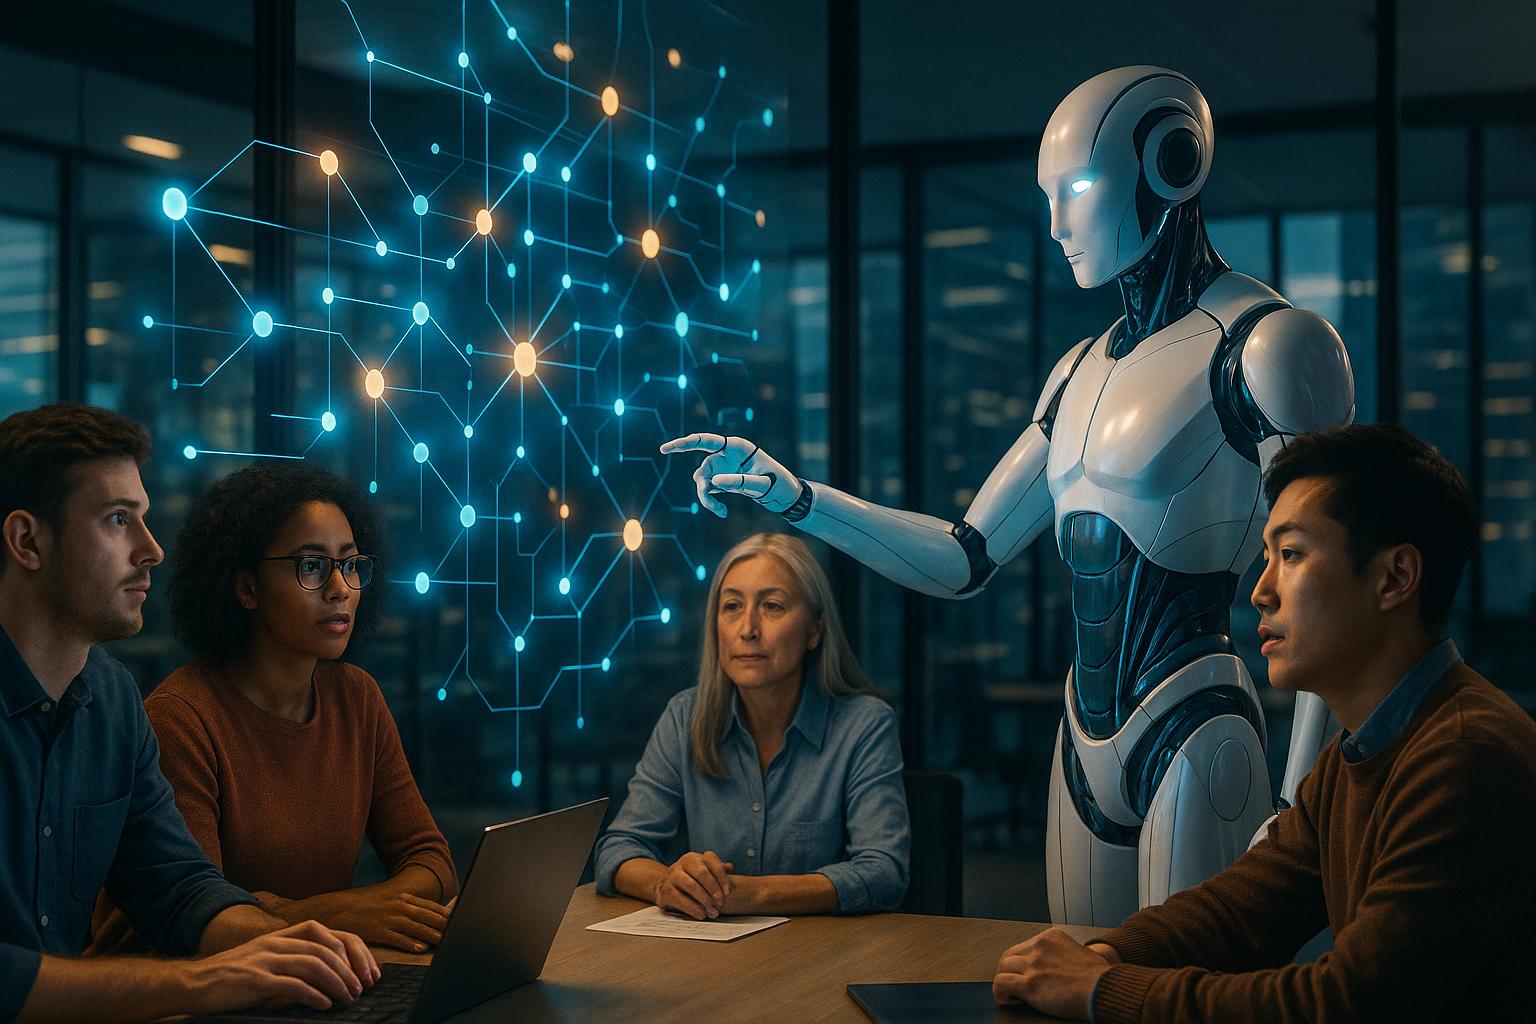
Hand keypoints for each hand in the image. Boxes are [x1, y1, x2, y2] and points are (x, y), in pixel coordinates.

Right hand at [184, 919, 378, 1014]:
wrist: (194, 984)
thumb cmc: (233, 977)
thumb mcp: (267, 960)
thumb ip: (295, 963)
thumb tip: (331, 979)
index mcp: (282, 935)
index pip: (329, 934)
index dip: (353, 950)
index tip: (366, 971)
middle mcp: (277, 942)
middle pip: (327, 948)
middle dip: (350, 968)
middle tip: (362, 988)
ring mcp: (266, 959)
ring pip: (314, 964)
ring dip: (337, 982)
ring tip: (349, 997)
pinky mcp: (256, 980)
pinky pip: (292, 985)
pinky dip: (313, 995)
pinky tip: (325, 1005)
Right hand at [319, 891, 452, 951]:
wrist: (340, 909)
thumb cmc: (367, 907)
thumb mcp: (389, 901)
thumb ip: (408, 906)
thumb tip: (426, 914)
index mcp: (403, 898)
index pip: (431, 907)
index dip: (447, 914)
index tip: (461, 920)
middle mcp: (399, 906)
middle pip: (428, 916)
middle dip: (445, 925)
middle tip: (460, 932)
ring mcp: (389, 918)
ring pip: (416, 927)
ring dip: (433, 935)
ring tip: (446, 942)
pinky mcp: (378, 930)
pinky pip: (397, 937)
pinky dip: (410, 942)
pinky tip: (420, 947)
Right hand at [654, 851, 733, 919]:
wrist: (663, 885)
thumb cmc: (689, 879)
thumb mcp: (701, 870)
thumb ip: (716, 869)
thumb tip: (730, 867)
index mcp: (695, 857)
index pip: (712, 862)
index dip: (722, 878)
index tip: (727, 892)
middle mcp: (683, 863)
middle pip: (702, 873)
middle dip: (713, 889)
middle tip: (720, 902)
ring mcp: (672, 876)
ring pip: (691, 886)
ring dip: (704, 900)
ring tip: (713, 911)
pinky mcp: (666, 890)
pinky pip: (680, 899)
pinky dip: (693, 908)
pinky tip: (701, 915)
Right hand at [659, 433, 802, 516]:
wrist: (784, 494)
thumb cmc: (778, 483)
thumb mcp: (762, 484)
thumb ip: (739, 482)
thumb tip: (712, 482)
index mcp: (736, 446)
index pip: (705, 440)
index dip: (684, 443)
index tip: (665, 449)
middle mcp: (726, 454)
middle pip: (703, 467)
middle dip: (703, 485)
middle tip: (708, 500)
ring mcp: (723, 467)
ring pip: (703, 481)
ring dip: (706, 497)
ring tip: (719, 510)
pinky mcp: (723, 480)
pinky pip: (709, 490)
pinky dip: (712, 501)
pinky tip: (722, 512)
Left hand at [992, 927, 1111, 1019]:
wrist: (1104, 989)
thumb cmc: (1100, 977)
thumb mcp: (1081, 952)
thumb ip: (1063, 955)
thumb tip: (1056, 968)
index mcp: (1051, 937)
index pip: (1024, 946)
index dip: (1021, 963)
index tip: (1025, 974)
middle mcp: (1039, 946)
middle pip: (1009, 956)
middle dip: (1009, 971)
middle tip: (1014, 985)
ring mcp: (1033, 964)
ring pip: (1002, 969)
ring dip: (1005, 982)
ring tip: (1013, 994)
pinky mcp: (1029, 983)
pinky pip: (1001, 984)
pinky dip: (1000, 993)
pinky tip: (1008, 999)